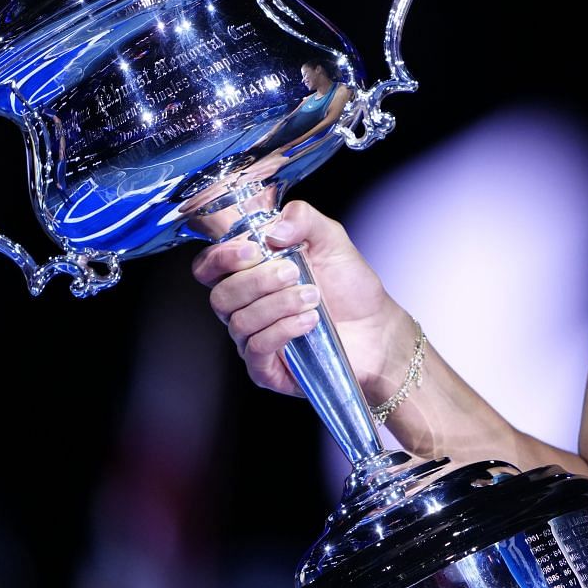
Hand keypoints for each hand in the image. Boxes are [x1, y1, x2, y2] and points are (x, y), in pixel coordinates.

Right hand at [191, 201, 410, 398]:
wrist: (378, 328)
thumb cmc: (350, 287)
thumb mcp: (331, 240)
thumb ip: (303, 219)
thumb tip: (273, 229)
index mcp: (250, 275)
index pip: (209, 268)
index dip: (221, 257)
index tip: (252, 250)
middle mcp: (246, 307)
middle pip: (220, 296)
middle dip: (257, 281)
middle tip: (295, 273)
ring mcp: (253, 340)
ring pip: (240, 321)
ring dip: (279, 304)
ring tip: (313, 297)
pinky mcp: (267, 369)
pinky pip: (256, 348)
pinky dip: (283, 330)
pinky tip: (309, 321)